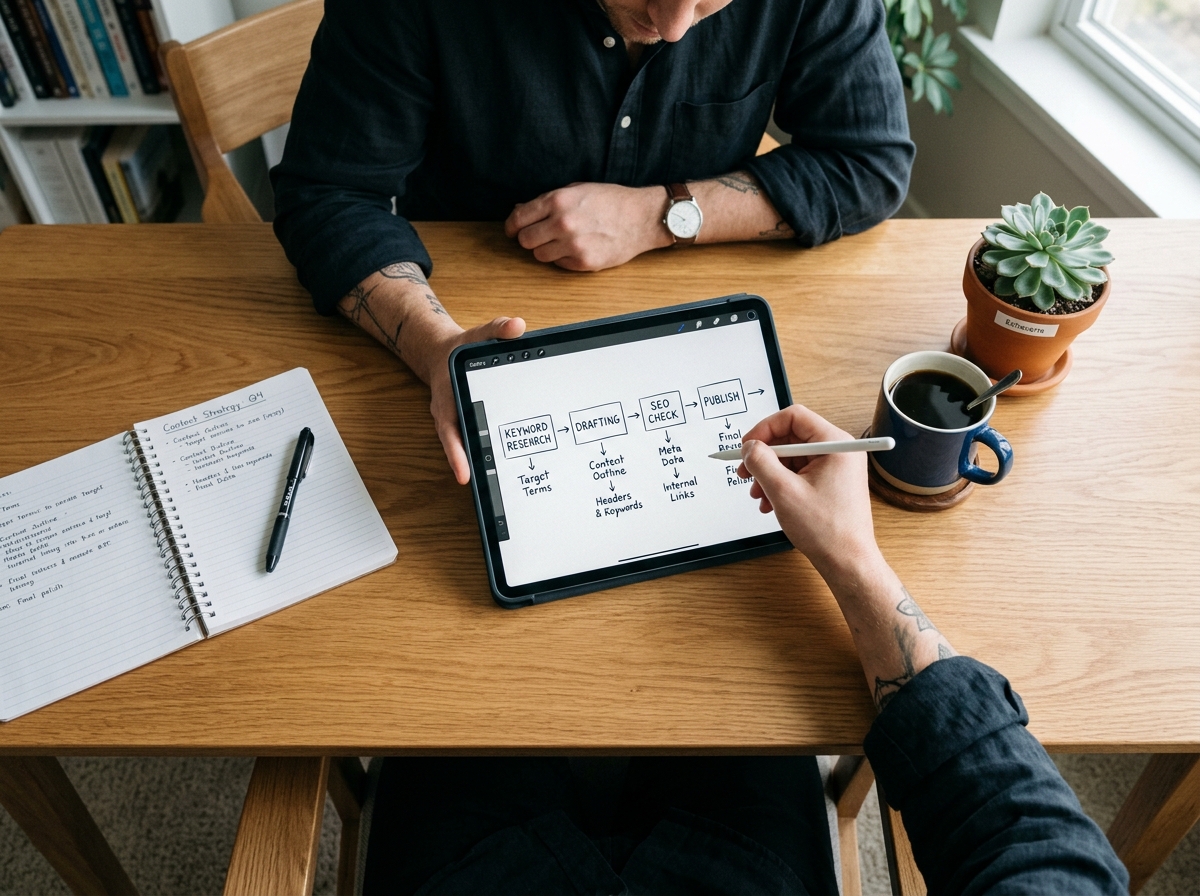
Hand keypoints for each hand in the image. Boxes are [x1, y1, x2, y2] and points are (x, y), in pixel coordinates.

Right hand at [423, 316, 525, 484]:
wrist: (442, 353)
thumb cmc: (460, 348)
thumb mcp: (478, 334)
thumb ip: (497, 329)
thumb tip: (517, 326)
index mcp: (448, 400)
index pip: (450, 431)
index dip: (456, 454)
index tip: (463, 474)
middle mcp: (452, 416)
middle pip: (460, 446)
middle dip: (472, 466)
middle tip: (488, 485)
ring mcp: (460, 423)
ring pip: (469, 448)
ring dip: (482, 465)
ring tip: (499, 485)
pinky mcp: (470, 425)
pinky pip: (478, 441)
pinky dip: (490, 453)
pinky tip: (510, 466)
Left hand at [504, 183, 672, 270]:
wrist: (641, 218)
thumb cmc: (610, 200)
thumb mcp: (577, 190)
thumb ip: (547, 201)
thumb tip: (519, 210)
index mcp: (558, 200)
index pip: (518, 219)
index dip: (511, 226)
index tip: (512, 230)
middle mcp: (562, 223)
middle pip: (525, 240)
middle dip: (529, 238)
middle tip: (539, 235)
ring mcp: (573, 245)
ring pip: (539, 255)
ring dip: (545, 249)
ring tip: (562, 240)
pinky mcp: (583, 262)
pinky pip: (558, 264)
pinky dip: (562, 258)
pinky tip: (577, 247)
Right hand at [738, 405, 879, 576]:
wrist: (847, 562)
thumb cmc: (827, 531)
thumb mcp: (783, 491)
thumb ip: (761, 462)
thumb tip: (749, 447)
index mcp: (836, 444)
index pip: (794, 417)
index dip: (765, 429)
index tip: (747, 446)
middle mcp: (839, 451)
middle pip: (791, 438)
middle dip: (764, 457)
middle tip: (745, 472)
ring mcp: (836, 468)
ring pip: (792, 458)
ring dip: (770, 474)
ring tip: (758, 495)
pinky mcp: (831, 483)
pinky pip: (800, 473)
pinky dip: (781, 485)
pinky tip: (770, 503)